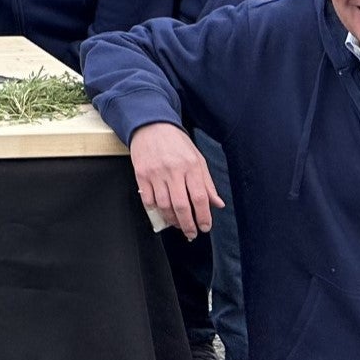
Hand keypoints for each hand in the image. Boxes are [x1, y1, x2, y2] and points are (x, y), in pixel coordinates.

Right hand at [129, 123, 221, 238]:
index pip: (200, 197)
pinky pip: (148, 200)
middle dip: (187, 224)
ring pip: (164, 205)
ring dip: (171, 219)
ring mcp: (155, 173)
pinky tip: (162, 212)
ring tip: (177, 223)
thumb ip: (207, 183)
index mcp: (191, 166)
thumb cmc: (176, 143)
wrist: (151, 126)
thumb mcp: (198, 158)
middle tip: (191, 233)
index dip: (203, 216)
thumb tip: (218, 204)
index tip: (205, 227)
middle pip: (181, 205)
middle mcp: (173, 170)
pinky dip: (156, 210)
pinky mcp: (141, 175)